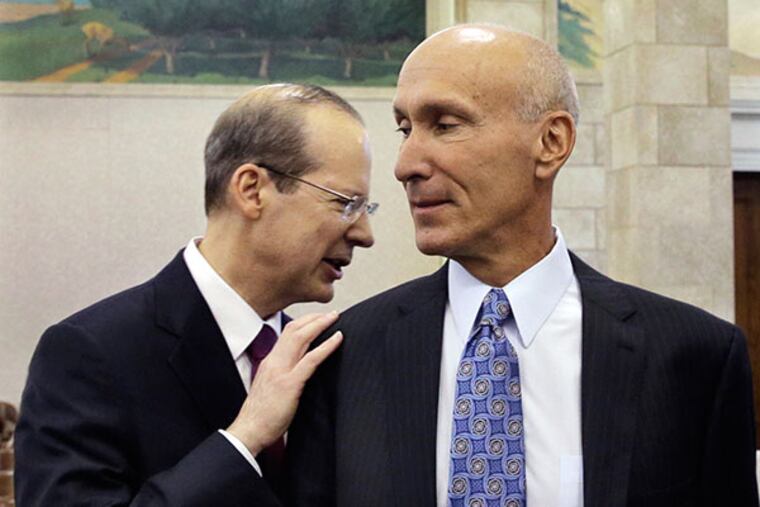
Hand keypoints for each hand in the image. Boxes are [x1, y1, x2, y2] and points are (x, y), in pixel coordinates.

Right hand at [227, 311, 341, 455]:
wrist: (249, 431)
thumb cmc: (261, 415)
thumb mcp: (271, 387)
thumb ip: (283, 375)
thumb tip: (299, 370)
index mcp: (270, 362)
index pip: (287, 333)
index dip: (304, 323)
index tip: (318, 318)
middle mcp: (274, 362)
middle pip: (294, 329)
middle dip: (314, 318)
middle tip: (331, 313)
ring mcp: (281, 371)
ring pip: (302, 338)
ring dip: (321, 324)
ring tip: (335, 318)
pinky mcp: (290, 384)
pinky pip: (310, 359)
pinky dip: (326, 346)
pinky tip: (337, 338)